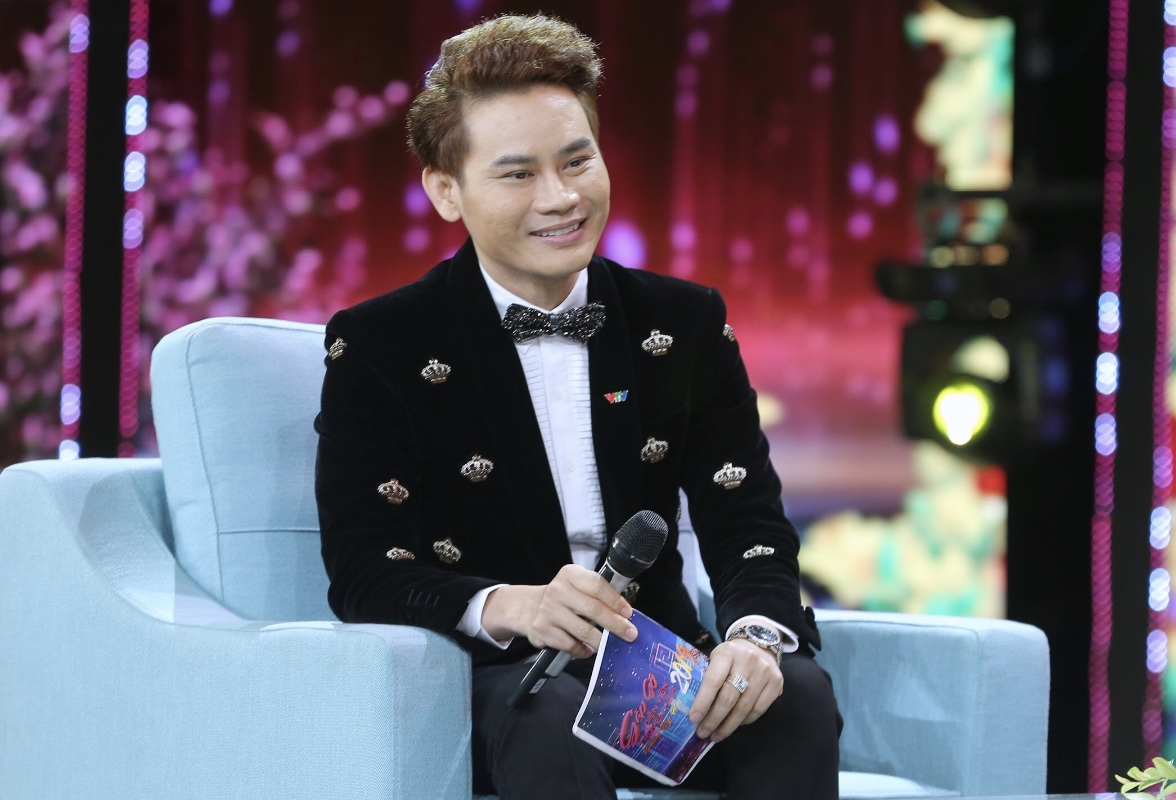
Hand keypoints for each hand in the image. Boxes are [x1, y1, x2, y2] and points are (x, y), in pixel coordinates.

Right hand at [481, 564, 637, 656]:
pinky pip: (570, 645)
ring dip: (601, 641)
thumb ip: (597, 595)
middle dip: (615, 624)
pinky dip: (583, 650)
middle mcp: (558, 590)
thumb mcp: (577, 586)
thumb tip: (624, 615)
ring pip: (583, 630)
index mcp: (570, 575)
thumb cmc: (563, 598)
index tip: (628, 613)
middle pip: (593, 609)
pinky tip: (588, 650)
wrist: (530, 608)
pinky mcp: (543, 630)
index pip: (596, 585)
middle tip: (630, 634)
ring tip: (610, 646)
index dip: (615, 600)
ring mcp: (549, 611)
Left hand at [688, 639, 782, 741]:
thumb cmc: (731, 656)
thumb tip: (695, 709)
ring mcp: (764, 672)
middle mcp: (747, 661)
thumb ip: (708, 677)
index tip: (694, 718)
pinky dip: (744, 721)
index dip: (703, 702)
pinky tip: (734, 724)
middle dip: (714, 719)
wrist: (759, 644)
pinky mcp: (777, 683)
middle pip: (729, 698)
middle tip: (703, 732)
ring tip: (716, 735)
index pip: (713, 680)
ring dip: (728, 726)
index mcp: (727, 653)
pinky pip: (759, 710)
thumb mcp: (716, 658)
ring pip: (744, 708)